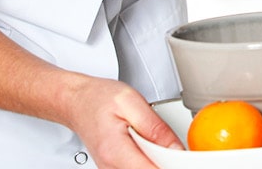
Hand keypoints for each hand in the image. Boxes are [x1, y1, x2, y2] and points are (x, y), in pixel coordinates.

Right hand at [59, 75, 181, 168]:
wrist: (77, 102)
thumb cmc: (99, 99)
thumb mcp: (132, 102)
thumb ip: (156, 128)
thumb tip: (176, 149)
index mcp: (115, 151)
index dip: (171, 166)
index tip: (184, 158)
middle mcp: (110, 166)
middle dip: (166, 164)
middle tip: (176, 150)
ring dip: (158, 164)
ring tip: (163, 147)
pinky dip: (149, 163)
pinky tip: (153, 151)